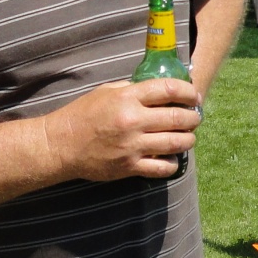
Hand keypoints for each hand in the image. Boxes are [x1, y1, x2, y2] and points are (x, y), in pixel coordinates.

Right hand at [41, 79, 201, 181]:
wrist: (61, 145)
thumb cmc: (82, 114)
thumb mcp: (105, 91)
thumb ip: (132, 89)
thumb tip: (157, 91)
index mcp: (127, 98)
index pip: (168, 90)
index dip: (188, 92)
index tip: (194, 95)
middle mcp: (133, 121)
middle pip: (177, 118)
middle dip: (193, 118)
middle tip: (195, 118)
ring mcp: (132, 146)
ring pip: (175, 143)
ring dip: (188, 139)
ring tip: (188, 137)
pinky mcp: (129, 166)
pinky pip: (162, 167)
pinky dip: (172, 163)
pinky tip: (172, 157)